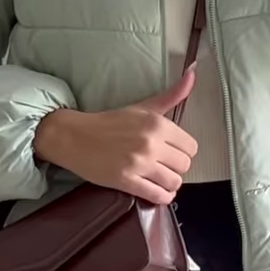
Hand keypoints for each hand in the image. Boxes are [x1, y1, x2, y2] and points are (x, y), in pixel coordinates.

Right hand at [33, 67, 199, 205]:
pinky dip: (162, 197)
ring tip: (160, 179)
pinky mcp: (126, 181)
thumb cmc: (111, 122)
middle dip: (176, 167)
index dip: (183, 151)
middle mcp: (151, 143)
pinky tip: (156, 191)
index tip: (172, 152)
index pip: (191, 147)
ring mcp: (139, 163)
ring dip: (169, 183)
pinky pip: (157, 196)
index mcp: (157, 123)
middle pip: (184, 165)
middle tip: (164, 166)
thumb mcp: (143, 107)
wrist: (76, 136)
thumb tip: (193, 73)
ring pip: (174, 182)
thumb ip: (172, 95)